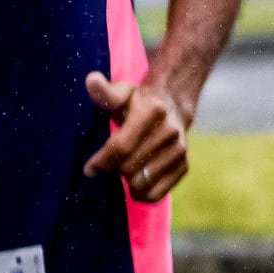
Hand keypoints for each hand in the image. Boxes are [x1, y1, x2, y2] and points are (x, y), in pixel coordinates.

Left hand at [83, 73, 189, 204]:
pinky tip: (136, 182)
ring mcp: (180, 149)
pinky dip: (142, 193)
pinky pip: (157, 193)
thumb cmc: (138, 101)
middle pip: (129, 167)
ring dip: (128, 181)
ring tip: (124, 170)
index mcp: (152, 110)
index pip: (121, 146)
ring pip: (142, 182)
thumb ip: (105, 91)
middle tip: (111, 163)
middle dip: (114, 169)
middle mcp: (170, 130)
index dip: (101, 161)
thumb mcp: (122, 93)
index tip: (89, 169)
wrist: (174, 104)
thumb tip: (91, 79)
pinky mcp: (184, 165)